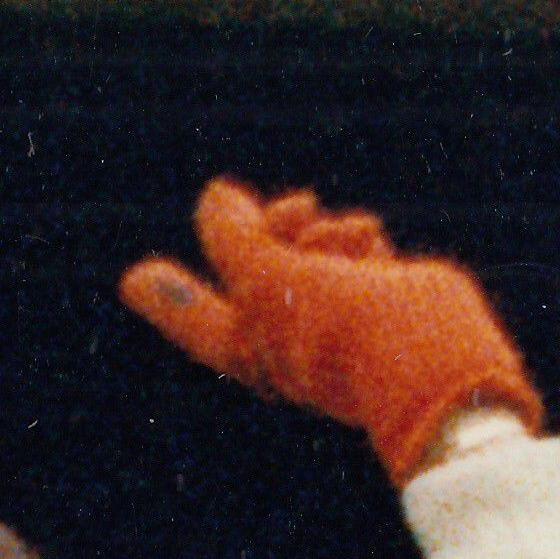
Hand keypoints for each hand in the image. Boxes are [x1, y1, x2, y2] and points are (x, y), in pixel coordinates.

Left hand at [121, 181, 542, 479]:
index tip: (134, 279)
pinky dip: (358, 236)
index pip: (194, 317)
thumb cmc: (338, 332)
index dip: (167, 296)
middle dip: (270, 227)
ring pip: (308, 247)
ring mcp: (330, 318)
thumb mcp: (269, 279)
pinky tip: (373, 247)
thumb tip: (213, 199)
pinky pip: (352, 246)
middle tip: (297, 207)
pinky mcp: (375, 295)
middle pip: (255, 264)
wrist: (426, 359)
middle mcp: (284, 339)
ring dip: (323, 231)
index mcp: (246, 350)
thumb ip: (234, 238)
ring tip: (351, 241)